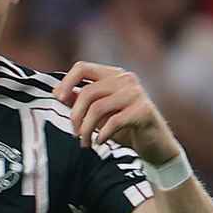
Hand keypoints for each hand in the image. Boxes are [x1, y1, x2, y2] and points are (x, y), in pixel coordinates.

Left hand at [53, 61, 181, 163]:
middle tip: (75, 135)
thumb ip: (81, 101)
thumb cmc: (125, 128)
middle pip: (88, 92)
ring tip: (85, 143)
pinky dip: (101, 134)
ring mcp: (136, 93)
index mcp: (113, 75)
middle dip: (76, 116)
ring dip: (86, 130)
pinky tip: (99, 142)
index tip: (58, 99)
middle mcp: (125, 79)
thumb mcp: (99, 114)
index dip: (66, 82)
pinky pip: (113, 121)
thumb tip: (57, 93)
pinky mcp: (144, 110)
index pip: (82, 67)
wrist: (155, 145)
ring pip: (97, 108)